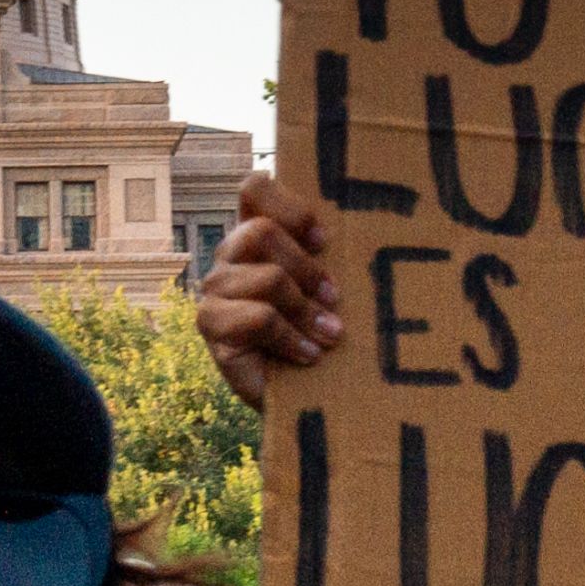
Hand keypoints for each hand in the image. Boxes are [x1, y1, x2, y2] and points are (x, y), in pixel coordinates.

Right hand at [191, 190, 339, 401]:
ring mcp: (215, 290)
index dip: (290, 208)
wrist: (305, 396)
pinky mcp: (211, 326)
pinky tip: (309, 355)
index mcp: (256, 235)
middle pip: (261, 232)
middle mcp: (230, 256)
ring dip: (306, 310)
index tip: (324, 241)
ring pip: (267, 278)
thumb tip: (373, 227)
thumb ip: (331, 256)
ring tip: (330, 334)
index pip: (255, 188)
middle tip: (334, 298)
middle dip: (306, 268)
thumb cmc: (322, 333)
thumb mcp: (329, 288)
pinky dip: (291, 338)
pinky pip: (259, 317)